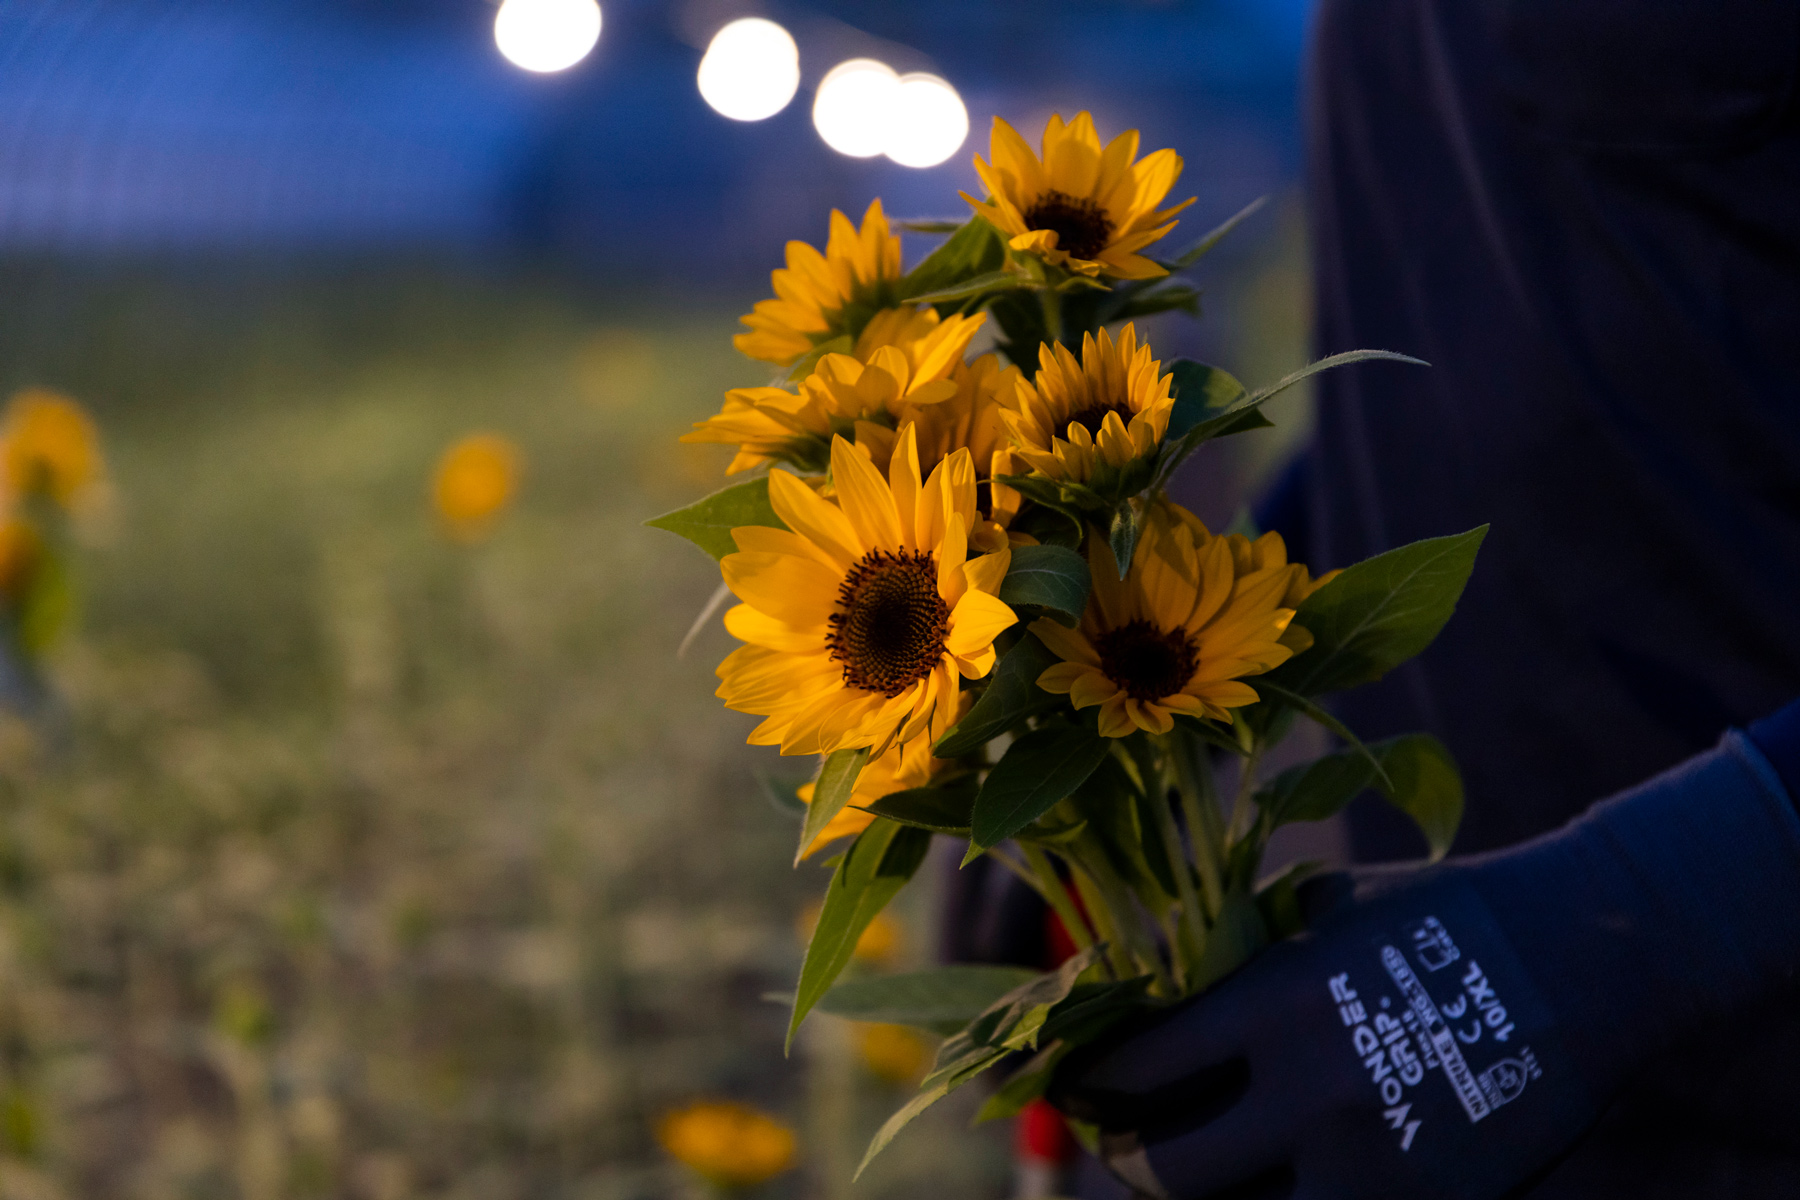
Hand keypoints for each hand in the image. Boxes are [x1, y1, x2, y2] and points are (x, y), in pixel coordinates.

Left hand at [1050, 729, 1799, 1199]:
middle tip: (1121, 1139)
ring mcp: (1373, 1169)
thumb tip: (1141, 984)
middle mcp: (1312, 1095)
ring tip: (1189, 1173)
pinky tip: (1264, 1191)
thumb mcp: (1321, 908)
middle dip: (1129, 1158)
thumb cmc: (1437, 916)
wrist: (1584, 959)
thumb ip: (1234, 950)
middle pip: (1170, 1170)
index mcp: (1277, 1003)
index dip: (1092, 1083)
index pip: (1140, 1067)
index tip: (1078, 1084)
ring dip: (1201, 1199)